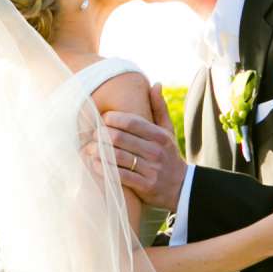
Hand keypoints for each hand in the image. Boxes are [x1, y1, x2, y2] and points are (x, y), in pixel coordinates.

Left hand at [99, 92, 183, 212]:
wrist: (183, 187)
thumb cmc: (169, 155)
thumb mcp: (168, 131)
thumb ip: (159, 108)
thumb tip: (156, 84)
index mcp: (159, 135)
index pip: (131, 121)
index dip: (112, 118)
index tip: (103, 119)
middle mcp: (155, 151)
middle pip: (120, 138)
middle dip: (101, 135)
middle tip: (92, 135)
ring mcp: (150, 169)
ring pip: (117, 156)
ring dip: (98, 152)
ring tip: (88, 149)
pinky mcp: (145, 186)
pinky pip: (119, 175)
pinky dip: (104, 168)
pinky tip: (94, 163)